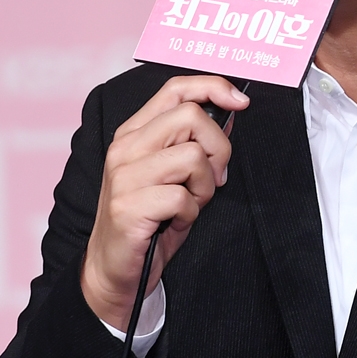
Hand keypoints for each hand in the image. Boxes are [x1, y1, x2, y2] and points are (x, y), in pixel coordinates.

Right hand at [80, 75, 249, 330]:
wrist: (114, 270)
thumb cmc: (151, 218)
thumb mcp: (174, 173)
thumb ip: (194, 142)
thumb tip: (230, 112)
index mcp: (135, 132)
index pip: (176, 88)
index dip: (213, 87)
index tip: (241, 102)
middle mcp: (125, 147)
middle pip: (191, 117)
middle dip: (218, 147)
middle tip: (214, 178)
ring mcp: (123, 176)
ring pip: (191, 157)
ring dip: (204, 185)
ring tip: (191, 202)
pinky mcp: (127, 207)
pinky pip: (182, 197)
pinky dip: (191, 212)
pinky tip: (177, 221)